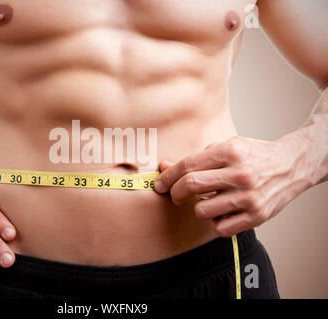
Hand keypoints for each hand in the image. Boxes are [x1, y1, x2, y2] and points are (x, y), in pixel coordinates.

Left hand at [154, 136, 313, 236]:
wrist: (292, 165)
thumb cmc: (253, 156)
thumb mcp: (226, 147)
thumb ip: (196, 159)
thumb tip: (163, 166)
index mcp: (230, 152)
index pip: (187, 166)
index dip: (167, 176)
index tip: (159, 184)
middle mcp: (240, 174)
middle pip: (191, 186)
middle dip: (174, 193)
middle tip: (175, 195)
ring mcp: (249, 197)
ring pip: (201, 210)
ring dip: (198, 207)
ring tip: (209, 200)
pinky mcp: (257, 216)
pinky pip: (220, 227)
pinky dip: (216, 221)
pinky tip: (223, 211)